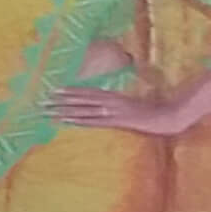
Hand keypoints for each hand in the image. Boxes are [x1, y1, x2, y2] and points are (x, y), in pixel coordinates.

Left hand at [47, 86, 199, 137]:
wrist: (169, 116)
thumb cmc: (154, 112)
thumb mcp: (135, 107)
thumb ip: (122, 105)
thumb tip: (109, 108)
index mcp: (114, 96)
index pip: (87, 92)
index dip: (70, 91)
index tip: (54, 90)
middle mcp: (110, 101)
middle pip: (81, 99)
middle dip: (61, 100)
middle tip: (41, 100)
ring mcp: (113, 110)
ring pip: (84, 109)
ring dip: (64, 110)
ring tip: (48, 111)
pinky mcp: (117, 121)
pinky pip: (94, 120)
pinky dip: (79, 120)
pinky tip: (67, 121)